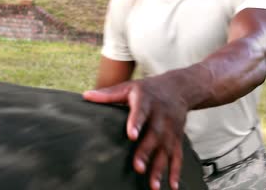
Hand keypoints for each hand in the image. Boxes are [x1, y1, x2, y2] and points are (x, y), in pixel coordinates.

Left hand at [83, 74, 189, 189]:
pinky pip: (177, 155)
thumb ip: (109, 94)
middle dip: (146, 152)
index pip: (141, 111)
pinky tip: (171, 186)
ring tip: (153, 185)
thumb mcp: (129, 87)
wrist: (179, 88)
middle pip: (154, 135)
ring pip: (166, 149)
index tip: (131, 135)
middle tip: (137, 167)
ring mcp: (171, 128)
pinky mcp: (177, 138)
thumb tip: (86, 95)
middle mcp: (161, 116)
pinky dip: (175, 171)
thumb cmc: (149, 90)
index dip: (136, 122)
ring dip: (160, 167)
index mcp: (146, 101)